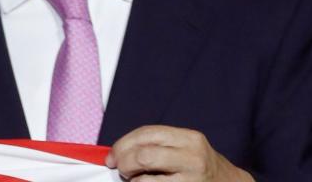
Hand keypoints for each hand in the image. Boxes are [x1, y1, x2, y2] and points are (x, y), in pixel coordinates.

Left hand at [106, 125, 253, 180]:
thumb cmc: (200, 166)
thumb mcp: (185, 148)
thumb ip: (157, 145)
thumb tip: (118, 151)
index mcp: (189, 138)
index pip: (147, 134)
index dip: (123, 143)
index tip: (112, 154)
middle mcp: (193, 156)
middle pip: (144, 154)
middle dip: (124, 161)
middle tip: (119, 167)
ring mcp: (192, 178)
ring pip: (146, 177)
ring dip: (132, 178)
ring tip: (132, 178)